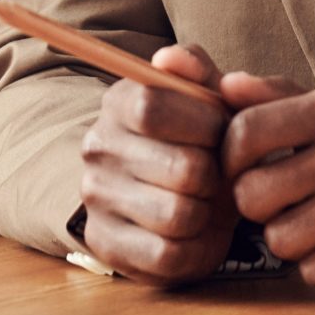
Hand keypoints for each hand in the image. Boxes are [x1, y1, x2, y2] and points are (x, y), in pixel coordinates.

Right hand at [78, 44, 234, 284]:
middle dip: (216, 177)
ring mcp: (96, 194)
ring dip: (206, 215)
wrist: (165, 194)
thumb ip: (196, 70)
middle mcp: (96, 145)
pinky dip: (194, 250)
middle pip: (183, 169)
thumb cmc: (194, 142)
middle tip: (214, 176)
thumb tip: (171, 58)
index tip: (218, 134)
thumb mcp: (201, 101)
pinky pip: (168, 256)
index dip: (204, 125)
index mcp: (117, 102)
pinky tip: (192, 234)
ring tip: (203, 204)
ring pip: (179, 215)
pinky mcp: (106, 242)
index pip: (154, 107)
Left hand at [223, 72, 314, 285]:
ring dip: (285, 235)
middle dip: (254, 200)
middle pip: (252, 194)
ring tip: (306, 220)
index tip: (239, 164)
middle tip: (276, 196)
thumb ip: (278, 95)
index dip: (229, 154)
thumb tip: (227, 87)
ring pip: (280, 239)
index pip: (247, 132)